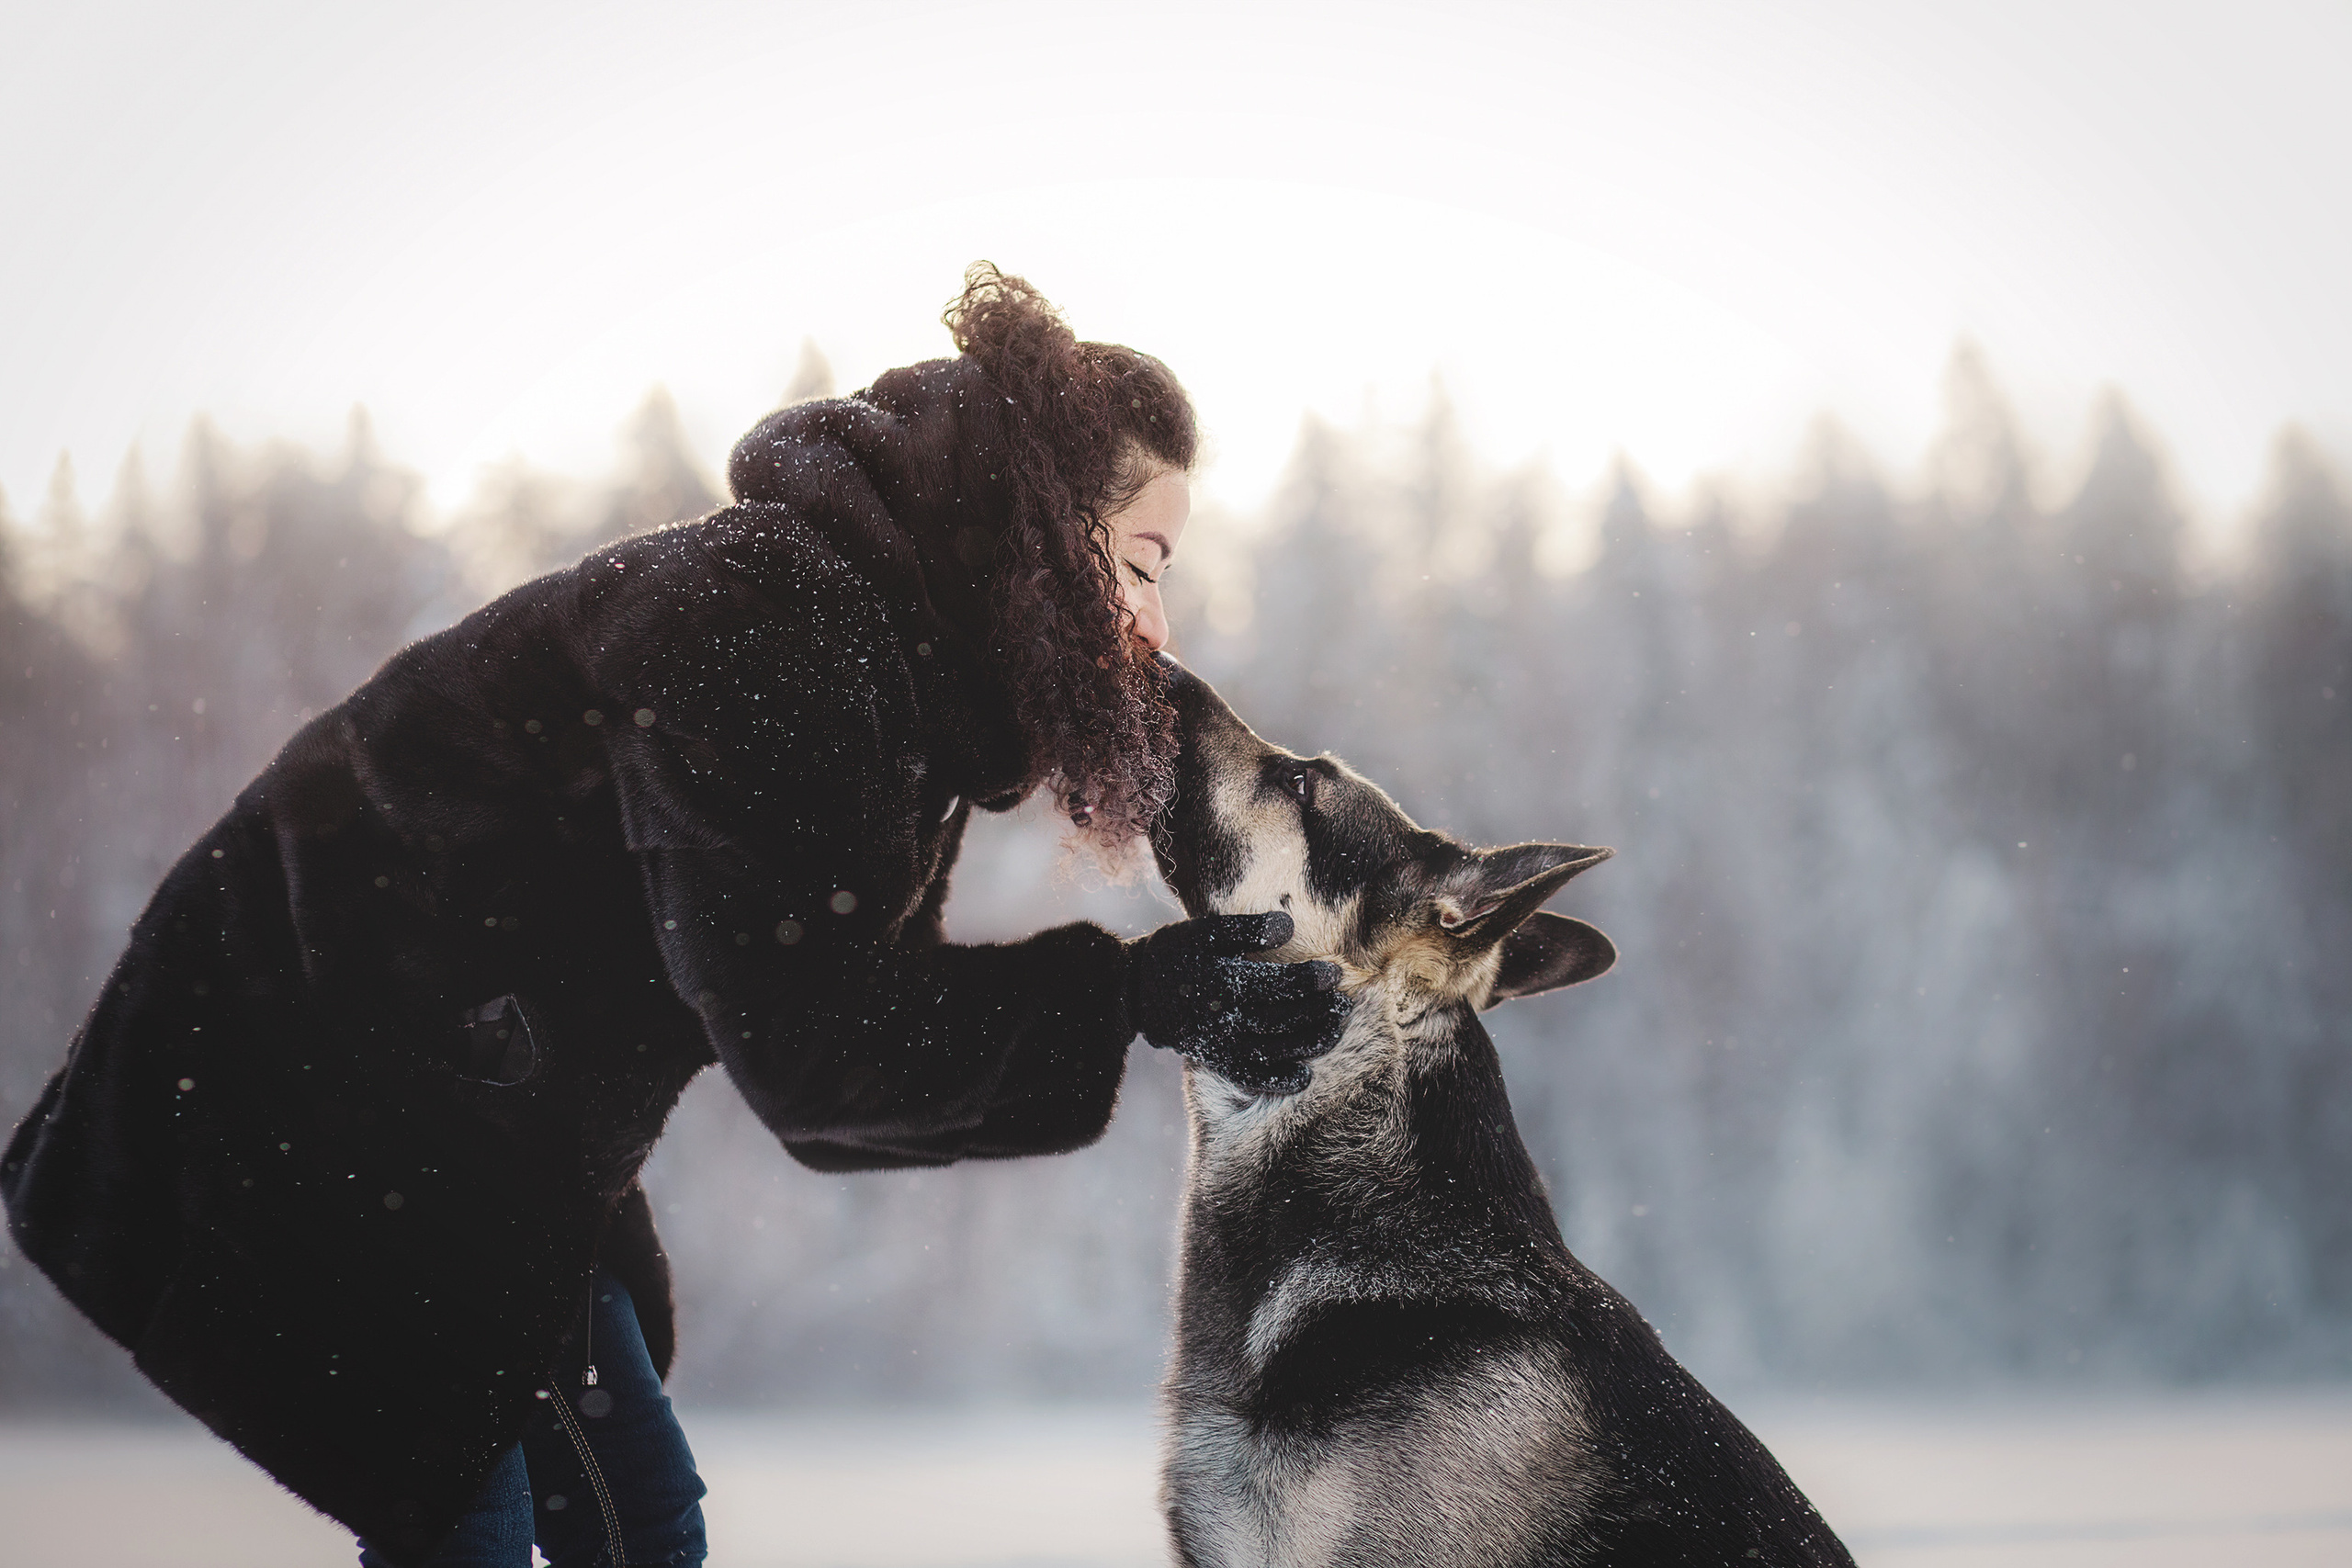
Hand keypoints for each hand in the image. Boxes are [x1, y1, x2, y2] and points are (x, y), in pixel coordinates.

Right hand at [1126, 911, 1348, 1094]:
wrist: (1136, 990)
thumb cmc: (1177, 952)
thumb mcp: (1205, 931)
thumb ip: (1246, 929)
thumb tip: (1288, 927)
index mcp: (1221, 980)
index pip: (1274, 984)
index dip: (1307, 981)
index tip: (1334, 973)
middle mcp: (1222, 1016)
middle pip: (1279, 1019)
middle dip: (1315, 1013)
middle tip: (1342, 1005)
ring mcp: (1219, 1042)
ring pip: (1271, 1049)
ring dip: (1306, 1044)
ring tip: (1334, 1031)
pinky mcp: (1215, 1059)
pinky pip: (1248, 1075)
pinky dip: (1275, 1080)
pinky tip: (1303, 1076)